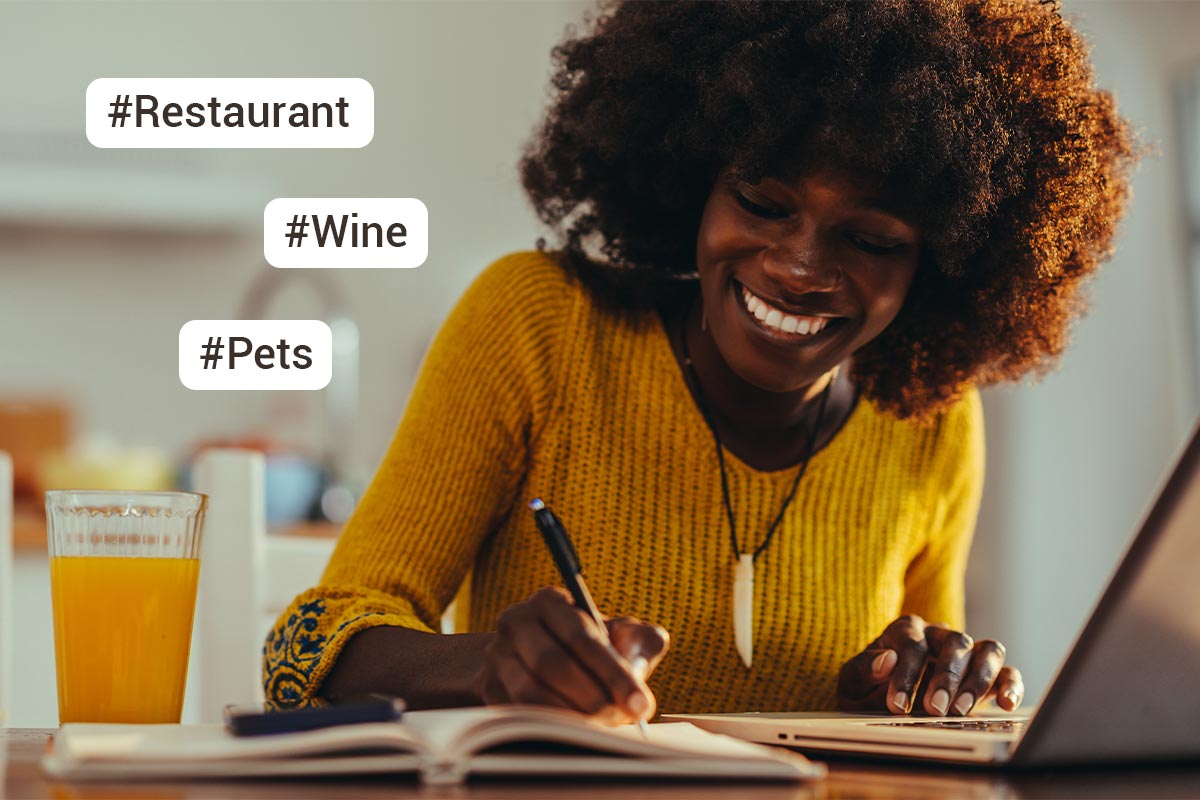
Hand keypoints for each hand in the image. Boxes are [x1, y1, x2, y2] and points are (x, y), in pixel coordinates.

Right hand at [478, 587, 669, 723]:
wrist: (538, 657)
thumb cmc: (592, 646)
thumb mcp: (622, 634)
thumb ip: (641, 641)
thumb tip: (635, 667)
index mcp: (550, 601)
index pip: (582, 637)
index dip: (614, 674)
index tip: (641, 705)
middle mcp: (516, 621)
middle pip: (552, 664)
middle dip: (592, 698)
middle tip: (620, 720)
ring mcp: (497, 655)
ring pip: (530, 691)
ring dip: (570, 716)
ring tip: (601, 728)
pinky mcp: (488, 687)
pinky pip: (516, 712)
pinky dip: (548, 727)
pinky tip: (574, 734)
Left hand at [836, 614, 1023, 715]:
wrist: (881, 703)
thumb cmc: (868, 688)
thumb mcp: (853, 682)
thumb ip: (863, 668)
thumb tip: (887, 660)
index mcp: (905, 630)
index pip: (912, 643)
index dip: (905, 674)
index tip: (897, 706)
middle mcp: (940, 635)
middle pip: (955, 642)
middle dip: (946, 677)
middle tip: (934, 709)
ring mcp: (967, 653)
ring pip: (987, 650)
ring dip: (978, 680)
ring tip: (961, 710)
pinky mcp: (987, 675)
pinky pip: (1007, 672)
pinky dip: (1010, 685)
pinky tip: (1006, 705)